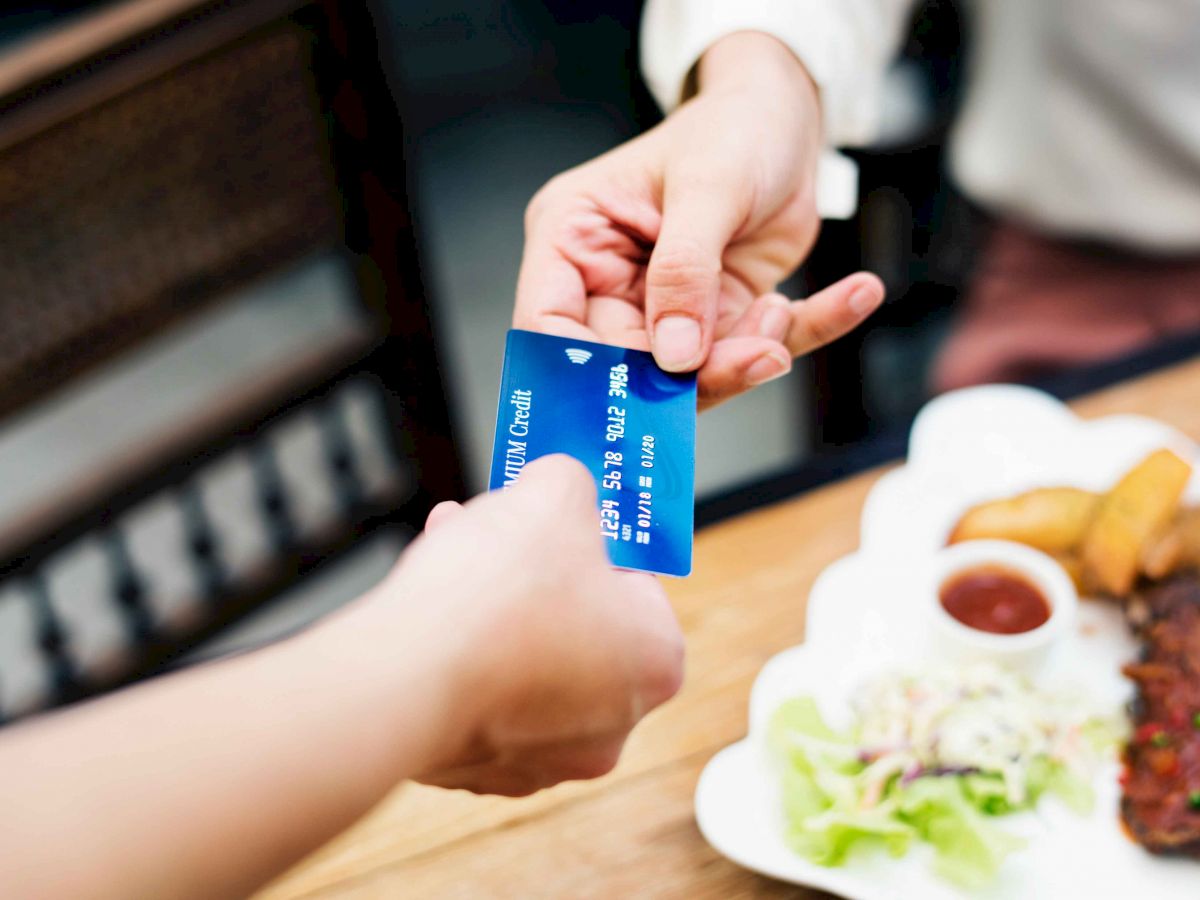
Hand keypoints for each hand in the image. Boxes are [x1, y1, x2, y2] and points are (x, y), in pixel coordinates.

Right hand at [364, 456, 683, 795]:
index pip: (639, 587)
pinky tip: (431, 615)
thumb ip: (571, 482)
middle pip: (578, 624)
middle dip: (536, 573)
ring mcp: (547, 758)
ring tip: (451, 553)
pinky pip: (479, 697)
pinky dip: (460, 658)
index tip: (561, 526)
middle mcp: (613, 724)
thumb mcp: (555, 492)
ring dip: (493, 607)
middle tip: (500, 532)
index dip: (594, 545)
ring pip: (525, 660)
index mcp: (656, 661)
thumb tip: (561, 486)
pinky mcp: (484, 771)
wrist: (405, 675)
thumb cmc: (496, 594)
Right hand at [516, 32, 883, 408]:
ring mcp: (668, 307)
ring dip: (750, 355)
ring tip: (784, 314)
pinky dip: (810, 328)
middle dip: (693, 373)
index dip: (585, 371)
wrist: (787, 119)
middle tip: (753, 356)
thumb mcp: (707, 186)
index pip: (550, 325)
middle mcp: (612, 282)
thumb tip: (674, 354)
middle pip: (628, 365)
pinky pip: (759, 345)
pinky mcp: (722, 317)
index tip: (638, 392)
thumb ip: (685, 271)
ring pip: (693, 373)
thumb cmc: (731, 127)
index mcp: (575, 239)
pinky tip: (855, 296)